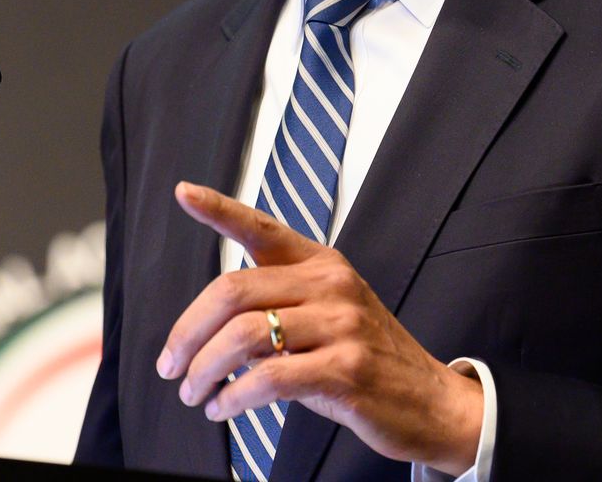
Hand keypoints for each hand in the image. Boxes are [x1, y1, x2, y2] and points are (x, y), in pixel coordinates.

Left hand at [156, 182, 483, 474]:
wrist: (432, 402)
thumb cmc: (369, 361)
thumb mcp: (327, 320)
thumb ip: (275, 313)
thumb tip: (212, 332)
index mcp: (322, 264)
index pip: (263, 227)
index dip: (220, 210)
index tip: (184, 193)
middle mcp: (331, 284)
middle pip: (232, 290)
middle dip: (187, 332)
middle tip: (170, 365)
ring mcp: (341, 325)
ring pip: (243, 336)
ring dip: (204, 370)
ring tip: (194, 393)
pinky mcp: (345, 369)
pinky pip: (269, 379)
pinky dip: (233, 398)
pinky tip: (223, 408)